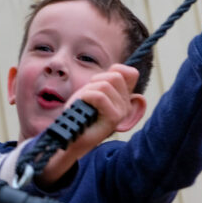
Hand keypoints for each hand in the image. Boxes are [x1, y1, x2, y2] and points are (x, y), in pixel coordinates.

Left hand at [39, 64, 145, 185]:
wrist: (70, 134)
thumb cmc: (79, 113)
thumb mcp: (91, 91)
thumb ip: (105, 80)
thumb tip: (116, 68)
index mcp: (123, 96)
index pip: (131, 73)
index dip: (115, 70)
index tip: (98, 82)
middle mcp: (126, 104)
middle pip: (115, 76)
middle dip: (95, 81)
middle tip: (87, 96)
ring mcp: (122, 112)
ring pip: (105, 85)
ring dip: (88, 91)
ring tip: (85, 104)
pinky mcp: (114, 118)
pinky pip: (100, 96)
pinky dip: (86, 97)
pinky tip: (83, 106)